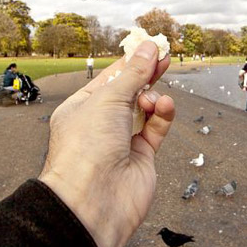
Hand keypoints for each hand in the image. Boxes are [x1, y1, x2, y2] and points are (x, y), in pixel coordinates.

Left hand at [39, 41, 174, 246]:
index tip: (148, 47)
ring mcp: (121, 140)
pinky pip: (156, 127)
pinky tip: (164, 106)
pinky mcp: (141, 155)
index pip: (109, 77)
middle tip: (164, 57)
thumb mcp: (108, 98)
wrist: (93, 200)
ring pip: (145, 109)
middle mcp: (100, 123)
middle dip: (146, 75)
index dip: (129, 62)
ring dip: (153, 97)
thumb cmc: (86, 149)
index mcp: (81, 107)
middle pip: (129, 91)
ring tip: (154, 97)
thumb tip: (147, 48)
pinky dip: (162, 115)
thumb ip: (133, 73)